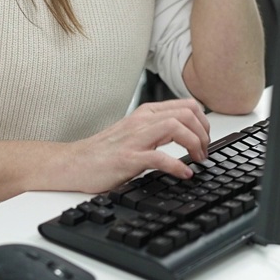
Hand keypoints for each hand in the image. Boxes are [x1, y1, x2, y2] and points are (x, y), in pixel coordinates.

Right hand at [60, 99, 210, 193]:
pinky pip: (159, 157)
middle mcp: (142, 121)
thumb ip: (158, 131)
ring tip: (198, 160)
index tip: (206, 140)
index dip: (204, 122)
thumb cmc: (104, 152)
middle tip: (204, 152)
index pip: (187, 105)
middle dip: (203, 133)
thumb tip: (188, 137)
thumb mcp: (136, 134)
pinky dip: (177, 165)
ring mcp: (134, 138)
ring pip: (176, 126)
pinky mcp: (127, 158)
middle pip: (187, 113)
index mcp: (146, 114)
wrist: (74, 164)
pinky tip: (184, 174)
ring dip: (194, 143)